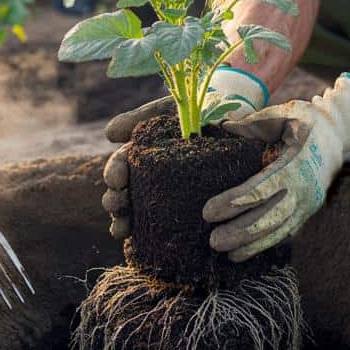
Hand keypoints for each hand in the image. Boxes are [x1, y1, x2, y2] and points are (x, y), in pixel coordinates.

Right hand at [101, 67, 269, 238]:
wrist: (240, 113)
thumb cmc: (202, 107)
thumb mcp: (172, 108)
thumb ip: (142, 117)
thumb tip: (108, 134)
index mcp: (146, 152)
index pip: (122, 164)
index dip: (114, 172)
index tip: (115, 180)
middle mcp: (153, 174)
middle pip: (125, 191)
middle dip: (115, 201)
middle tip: (116, 205)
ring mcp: (171, 191)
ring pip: (139, 210)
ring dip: (123, 221)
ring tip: (120, 229)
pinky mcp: (193, 204)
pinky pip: (169, 222)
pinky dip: (150, 233)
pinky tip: (138, 242)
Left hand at [203, 74, 349, 260]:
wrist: (339, 135)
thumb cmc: (306, 122)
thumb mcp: (283, 113)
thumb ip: (252, 122)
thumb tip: (222, 126)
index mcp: (295, 163)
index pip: (261, 188)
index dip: (234, 202)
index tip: (209, 212)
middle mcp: (304, 189)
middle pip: (270, 217)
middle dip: (241, 232)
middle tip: (213, 240)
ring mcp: (308, 203)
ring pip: (279, 230)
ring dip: (253, 245)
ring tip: (228, 255)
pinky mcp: (308, 211)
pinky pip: (287, 232)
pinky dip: (267, 244)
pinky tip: (246, 252)